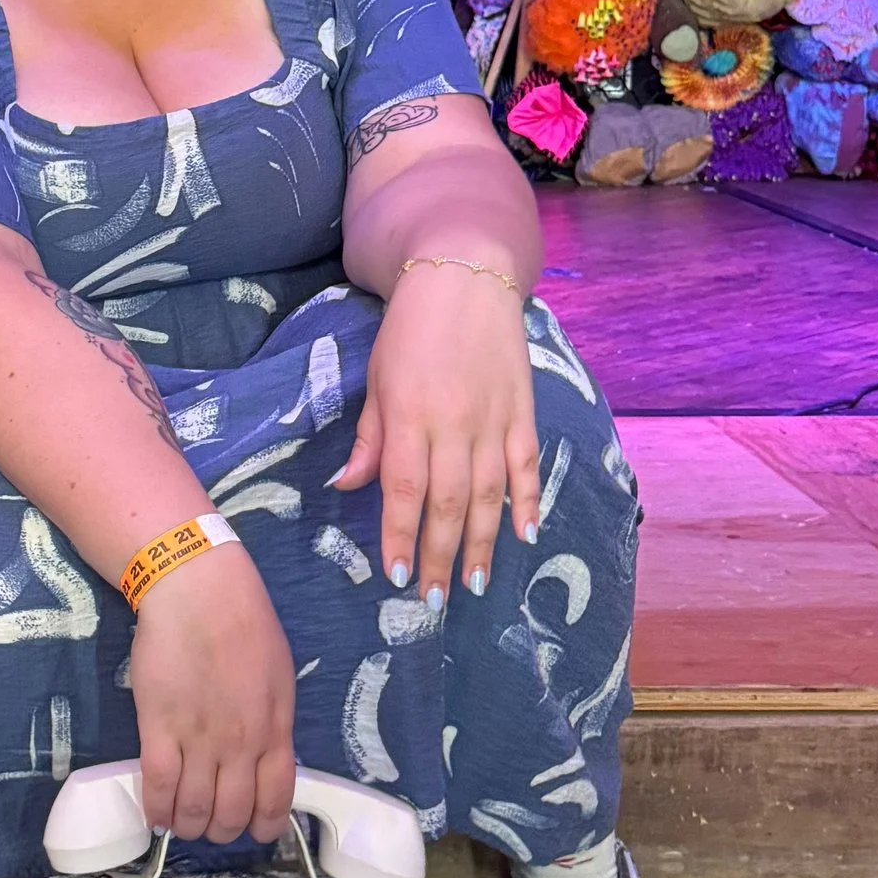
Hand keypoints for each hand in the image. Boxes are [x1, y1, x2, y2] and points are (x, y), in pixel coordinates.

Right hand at [128, 541, 297, 846]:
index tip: (255, 831)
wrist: (198, 591)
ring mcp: (199, 739)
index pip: (275, 799)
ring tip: (182, 824)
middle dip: (222, 831)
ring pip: (194, 808)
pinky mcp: (158, 728)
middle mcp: (240, 744)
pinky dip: (156, 810)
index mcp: (275, 730)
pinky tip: (156, 815)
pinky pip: (157, 786)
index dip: (264, 825)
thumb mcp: (278, 677)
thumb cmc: (243, 623)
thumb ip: (274, 721)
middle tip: (212, 826)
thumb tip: (267, 755)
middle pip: (232, 812)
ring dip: (188, 826)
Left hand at [331, 264, 540, 605]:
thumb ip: (370, 437)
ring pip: (489, 494)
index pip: (402, 489)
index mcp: (410, 416)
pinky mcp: (523, 411)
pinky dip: (529, 501)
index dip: (399, 536)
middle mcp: (454, 423)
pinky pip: (527, 465)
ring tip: (475, 585)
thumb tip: (348, 487)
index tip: (395, 576)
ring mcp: (493, 419)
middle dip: (440, 556)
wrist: (465, 276)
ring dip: (483, 544)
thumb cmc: (410, 330)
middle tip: (435, 601)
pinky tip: (526, 534)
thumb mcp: (377, 378)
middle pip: (447, 503)